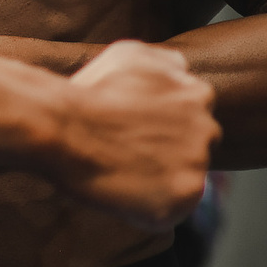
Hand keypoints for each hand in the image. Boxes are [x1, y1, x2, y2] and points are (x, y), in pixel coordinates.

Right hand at [48, 41, 216, 230]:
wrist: (60, 126)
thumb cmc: (89, 90)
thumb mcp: (130, 53)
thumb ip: (168, 61)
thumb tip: (183, 69)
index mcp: (199, 96)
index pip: (193, 118)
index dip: (162, 127)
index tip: (135, 131)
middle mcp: (207, 131)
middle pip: (194, 151)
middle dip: (167, 154)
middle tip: (126, 153)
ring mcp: (196, 168)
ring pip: (182, 182)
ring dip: (155, 181)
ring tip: (117, 171)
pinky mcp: (180, 202)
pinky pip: (166, 212)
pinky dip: (144, 208)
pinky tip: (117, 190)